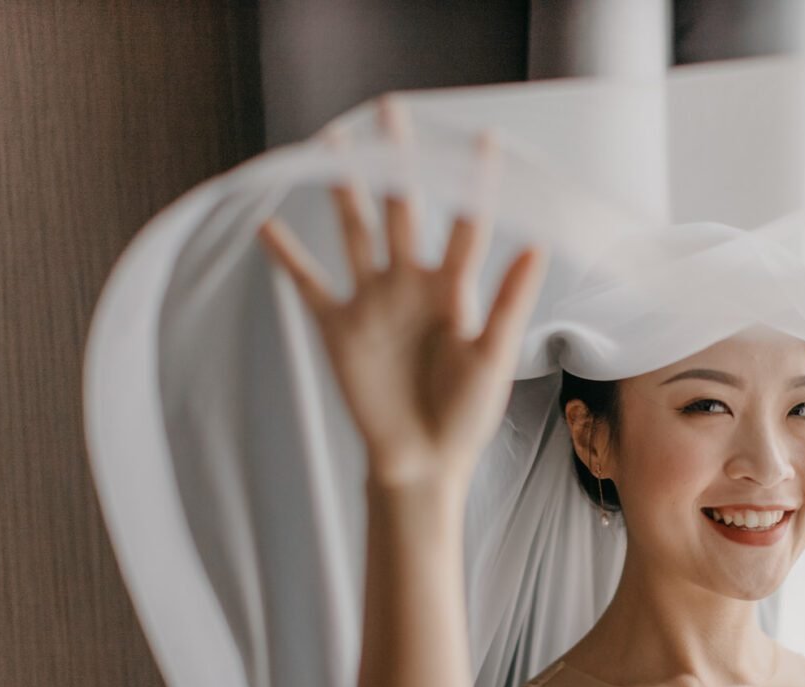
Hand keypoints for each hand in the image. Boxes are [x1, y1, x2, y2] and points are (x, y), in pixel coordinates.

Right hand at [257, 96, 548, 485]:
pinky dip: (286, 257)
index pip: (466, 222)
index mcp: (453, 289)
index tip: (485, 136)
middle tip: (391, 109)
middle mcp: (410, 283)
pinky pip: (308, 283)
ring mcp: (371, 301)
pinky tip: (266, 225)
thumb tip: (538, 245)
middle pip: (401, 207)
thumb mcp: (494, 356)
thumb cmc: (466, 414)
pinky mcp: (337, 326)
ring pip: (353, 230)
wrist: (422, 460)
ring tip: (332, 143)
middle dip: (397, 160)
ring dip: (342, 189)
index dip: (475, 182)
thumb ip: (510, 301)